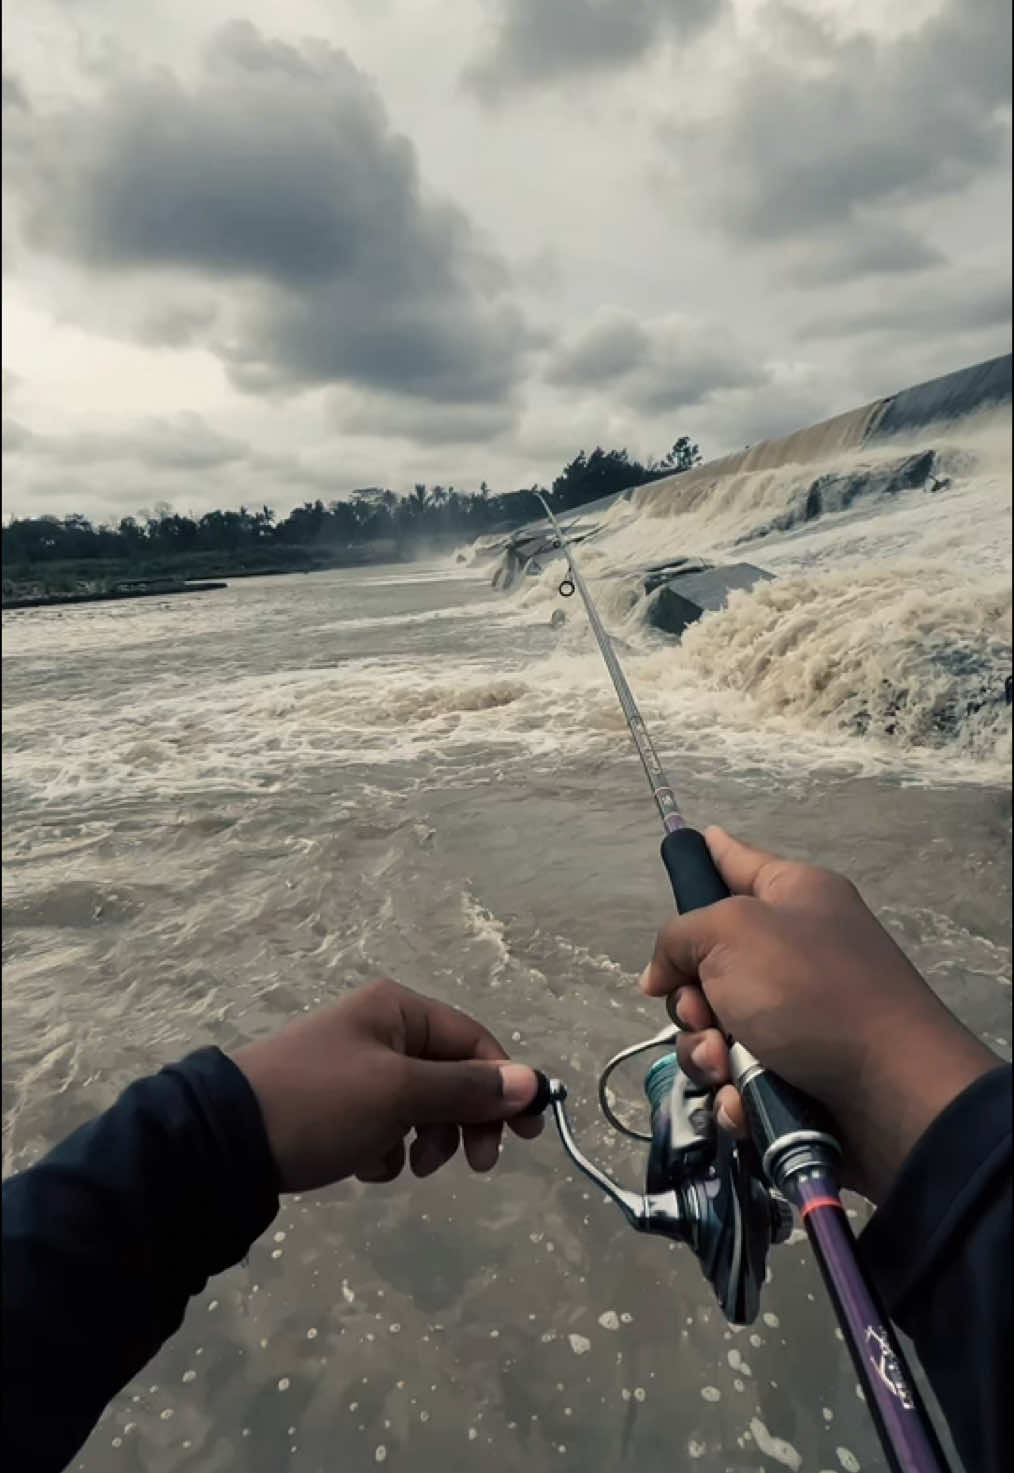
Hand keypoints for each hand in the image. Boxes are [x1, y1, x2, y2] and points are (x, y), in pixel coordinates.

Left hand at [232, 979, 541, 1191]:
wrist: (224, 1140)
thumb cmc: (320, 1103)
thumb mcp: (400, 1094)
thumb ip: (467, 1089)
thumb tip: (532, 1080)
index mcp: (397, 1010)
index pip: (474, 1041)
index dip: (506, 1085)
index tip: (527, 1136)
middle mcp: (380, 1029)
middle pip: (451, 1074)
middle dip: (465, 1120)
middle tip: (474, 1165)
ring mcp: (356, 1068)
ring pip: (421, 1105)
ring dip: (426, 1139)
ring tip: (404, 1167)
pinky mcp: (335, 1105)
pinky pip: (385, 1125)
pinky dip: (387, 1149)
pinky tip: (367, 1166)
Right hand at [639, 827, 997, 1201]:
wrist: (890, 1091)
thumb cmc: (810, 990)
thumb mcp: (730, 933)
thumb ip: (678, 937)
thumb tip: (663, 976)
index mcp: (794, 896)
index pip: (739, 862)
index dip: (711, 854)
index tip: (695, 840)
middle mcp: (795, 949)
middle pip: (708, 963)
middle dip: (690, 999)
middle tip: (704, 1014)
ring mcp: (796, 1015)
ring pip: (714, 1028)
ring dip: (705, 1053)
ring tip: (725, 1066)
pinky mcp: (795, 1072)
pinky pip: (737, 1078)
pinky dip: (733, 1093)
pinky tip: (741, 1101)